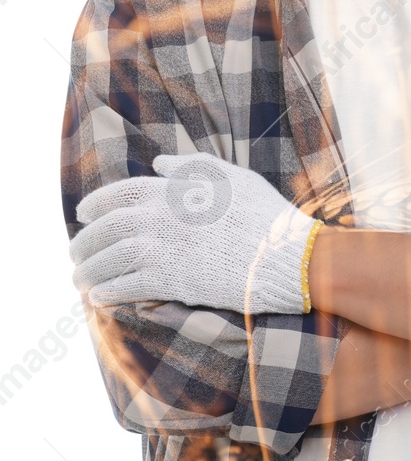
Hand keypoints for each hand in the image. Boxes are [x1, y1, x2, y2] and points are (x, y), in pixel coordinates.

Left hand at [69, 152, 319, 313]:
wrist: (285, 255)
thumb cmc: (265, 214)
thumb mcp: (234, 177)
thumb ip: (192, 167)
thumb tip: (160, 162)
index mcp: (172, 189)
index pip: (117, 194)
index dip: (94, 205)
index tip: (83, 214)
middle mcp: (158, 217)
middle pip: (103, 230)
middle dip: (83, 243)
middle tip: (75, 253)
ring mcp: (160, 250)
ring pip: (107, 261)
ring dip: (86, 272)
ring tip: (79, 279)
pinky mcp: (167, 281)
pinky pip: (123, 288)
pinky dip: (105, 294)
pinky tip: (98, 298)